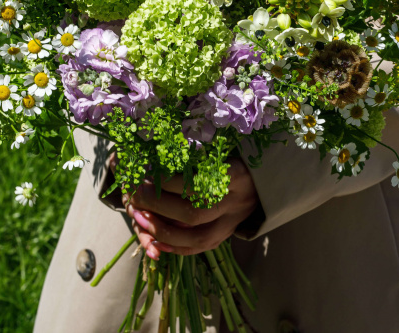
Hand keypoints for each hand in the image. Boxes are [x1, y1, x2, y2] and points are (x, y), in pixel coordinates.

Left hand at [118, 157, 258, 258]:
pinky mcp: (226, 235)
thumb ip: (197, 153)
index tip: (148, 173)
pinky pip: (200, 248)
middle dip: (158, 204)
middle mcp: (235, 202)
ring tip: (138, 216)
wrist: (263, 180)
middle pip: (193, 212)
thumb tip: (160, 152)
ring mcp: (232, 223)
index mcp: (236, 175)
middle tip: (136, 192)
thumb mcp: (222, 149)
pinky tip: (153, 241)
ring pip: (196, 237)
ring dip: (162, 229)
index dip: (170, 182)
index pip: (198, 183)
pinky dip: (175, 247)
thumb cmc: (235, 157)